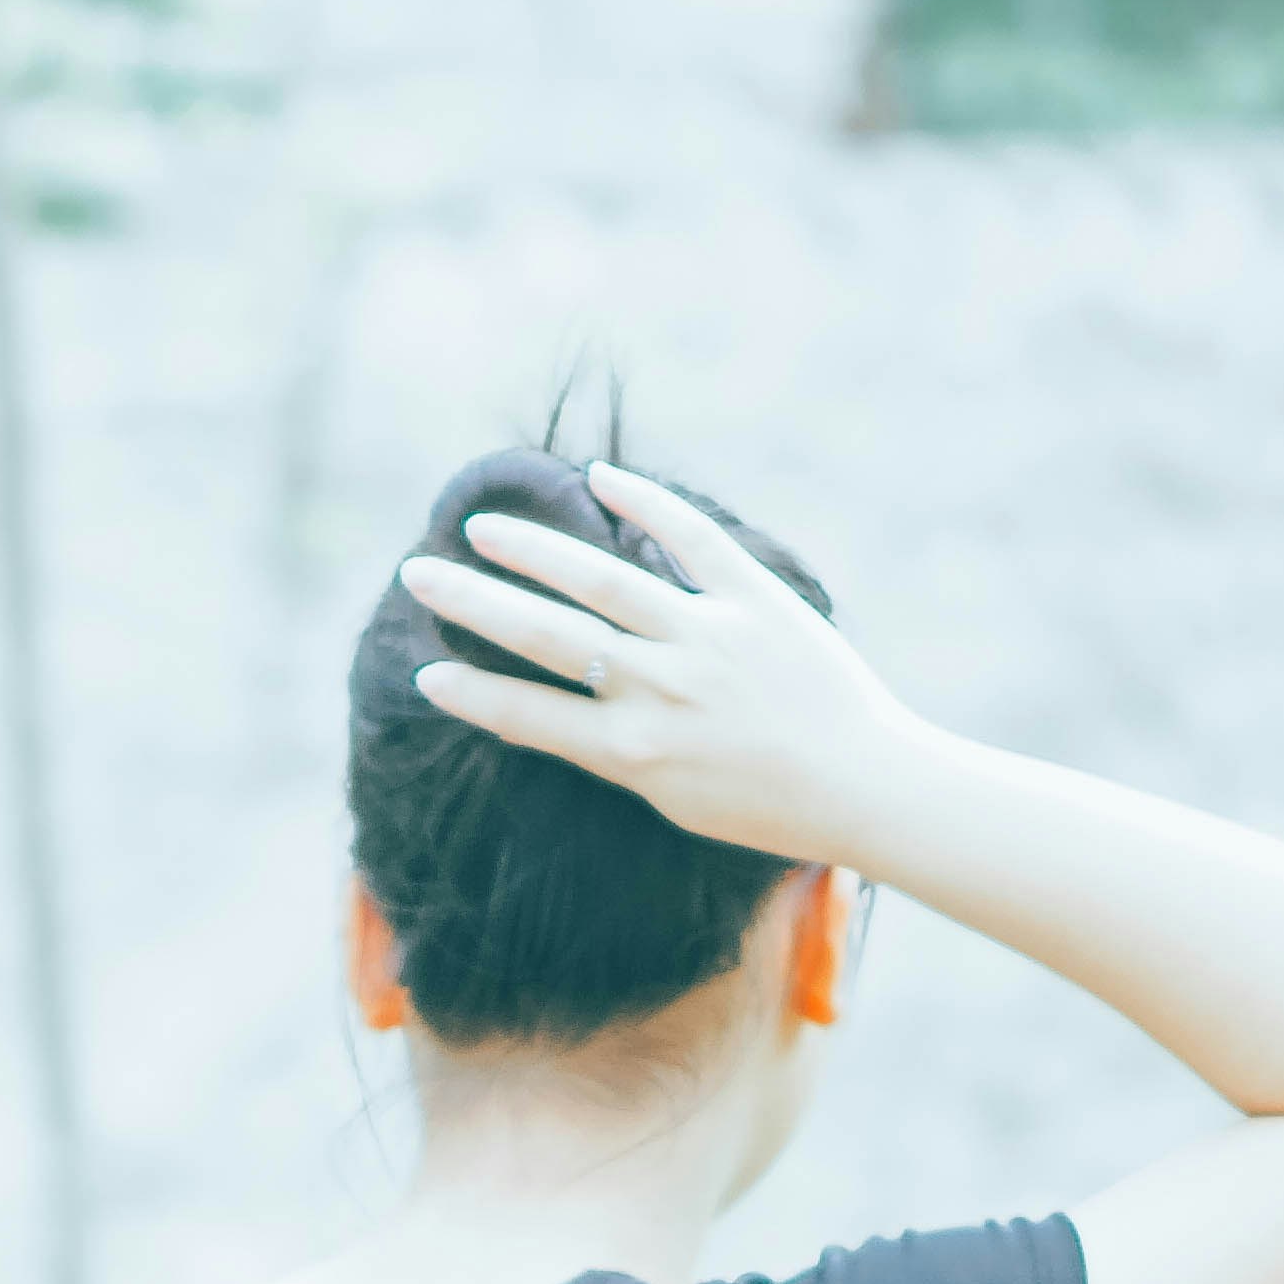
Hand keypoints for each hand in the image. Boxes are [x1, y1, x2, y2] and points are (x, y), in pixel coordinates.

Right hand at [393, 457, 936, 870]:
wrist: (864, 786)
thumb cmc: (767, 808)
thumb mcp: (673, 800)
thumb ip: (615, 753)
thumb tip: (554, 714)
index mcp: (635, 755)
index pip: (529, 718)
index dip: (470, 694)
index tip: (424, 670)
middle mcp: (662, 693)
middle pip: (547, 639)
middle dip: (474, 604)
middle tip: (419, 574)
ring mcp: (709, 640)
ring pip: (603, 581)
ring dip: (534, 550)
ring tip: (482, 527)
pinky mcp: (758, 601)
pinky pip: (693, 540)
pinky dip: (646, 504)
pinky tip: (600, 476)